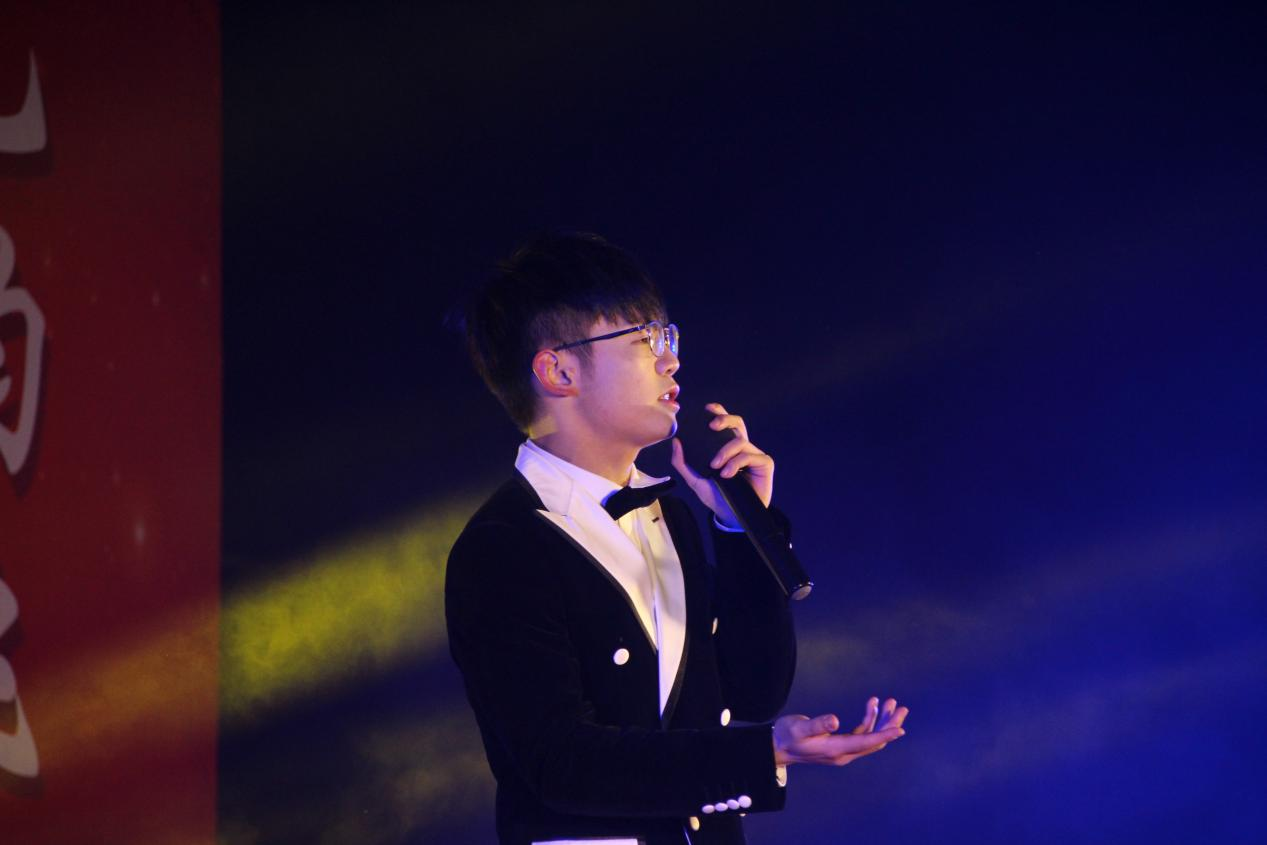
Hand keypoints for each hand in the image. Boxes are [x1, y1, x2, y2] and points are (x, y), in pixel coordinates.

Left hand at [670, 403, 773, 524]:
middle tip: (712, 426)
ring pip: (740, 441)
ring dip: (725, 452)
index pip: (725, 424)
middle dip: (725, 419)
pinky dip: (736, 463)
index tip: (707, 409)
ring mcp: (754, 455)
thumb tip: (676, 442)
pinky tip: (727, 474)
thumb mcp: (695, 481)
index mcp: (727, 448)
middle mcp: (742, 448)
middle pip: (737, 422)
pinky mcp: (764, 463)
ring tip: (715, 467)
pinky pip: (750, 454)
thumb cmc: (718, 497)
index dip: (719, 412)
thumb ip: (683, 463)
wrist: (732, 517)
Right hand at [772, 697, 908, 766]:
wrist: (779, 747)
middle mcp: (843, 753)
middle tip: (901, 707)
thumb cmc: (788, 736)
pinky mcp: (840, 745)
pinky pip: (861, 734)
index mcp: (835, 749)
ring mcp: (843, 750)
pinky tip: (872, 705)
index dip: (883, 735)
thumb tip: (834, 720)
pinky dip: (869, 720)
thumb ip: (817, 724)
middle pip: (873, 741)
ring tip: (890, 702)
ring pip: (870, 737)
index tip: (900, 729)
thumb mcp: (800, 728)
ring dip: (881, 720)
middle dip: (888, 724)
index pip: (865, 742)